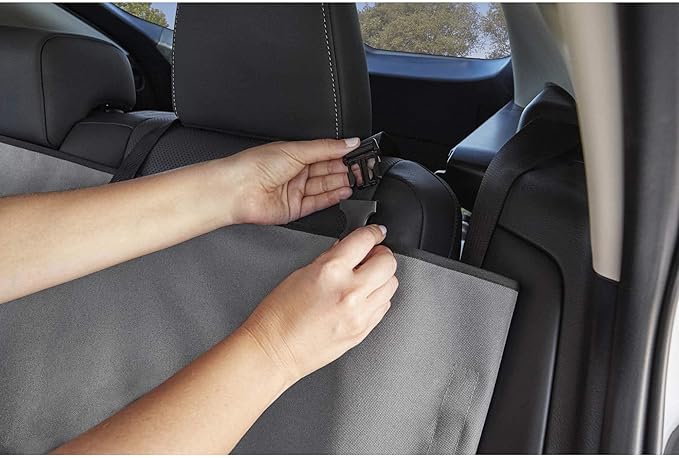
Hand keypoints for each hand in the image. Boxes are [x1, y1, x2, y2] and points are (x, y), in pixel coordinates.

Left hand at [226, 138, 359, 224]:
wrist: (237, 190)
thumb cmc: (255, 166)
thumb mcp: (296, 150)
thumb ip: (326, 148)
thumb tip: (349, 142)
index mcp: (295, 155)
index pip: (325, 153)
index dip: (342, 153)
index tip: (359, 153)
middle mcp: (296, 173)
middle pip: (327, 171)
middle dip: (345, 169)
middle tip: (361, 168)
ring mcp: (296, 191)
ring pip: (325, 187)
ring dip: (341, 183)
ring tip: (356, 179)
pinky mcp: (296, 209)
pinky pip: (319, 203)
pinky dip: (333, 197)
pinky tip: (344, 191)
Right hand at [239, 225, 397, 382]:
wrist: (274, 351)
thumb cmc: (279, 316)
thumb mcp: (301, 273)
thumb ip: (330, 259)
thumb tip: (348, 249)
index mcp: (331, 271)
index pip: (365, 240)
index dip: (373, 232)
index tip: (375, 233)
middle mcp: (350, 291)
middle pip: (388, 262)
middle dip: (381, 255)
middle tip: (372, 256)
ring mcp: (359, 314)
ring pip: (392, 284)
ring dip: (382, 277)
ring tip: (367, 278)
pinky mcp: (363, 331)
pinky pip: (384, 306)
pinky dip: (378, 298)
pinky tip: (363, 297)